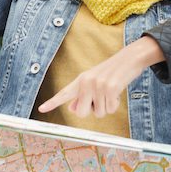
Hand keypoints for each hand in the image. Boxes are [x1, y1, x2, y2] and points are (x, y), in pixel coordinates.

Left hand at [37, 36, 163, 117]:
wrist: (129, 58)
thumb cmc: (111, 73)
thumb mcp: (94, 81)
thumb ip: (81, 95)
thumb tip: (72, 109)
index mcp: (80, 80)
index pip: (64, 93)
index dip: (52, 102)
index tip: (41, 109)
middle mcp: (86, 82)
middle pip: (81, 113)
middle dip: (91, 111)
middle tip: (100, 99)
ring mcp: (98, 85)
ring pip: (98, 113)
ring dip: (107, 107)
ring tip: (111, 92)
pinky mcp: (110, 88)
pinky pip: (110, 109)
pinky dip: (115, 104)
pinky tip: (117, 92)